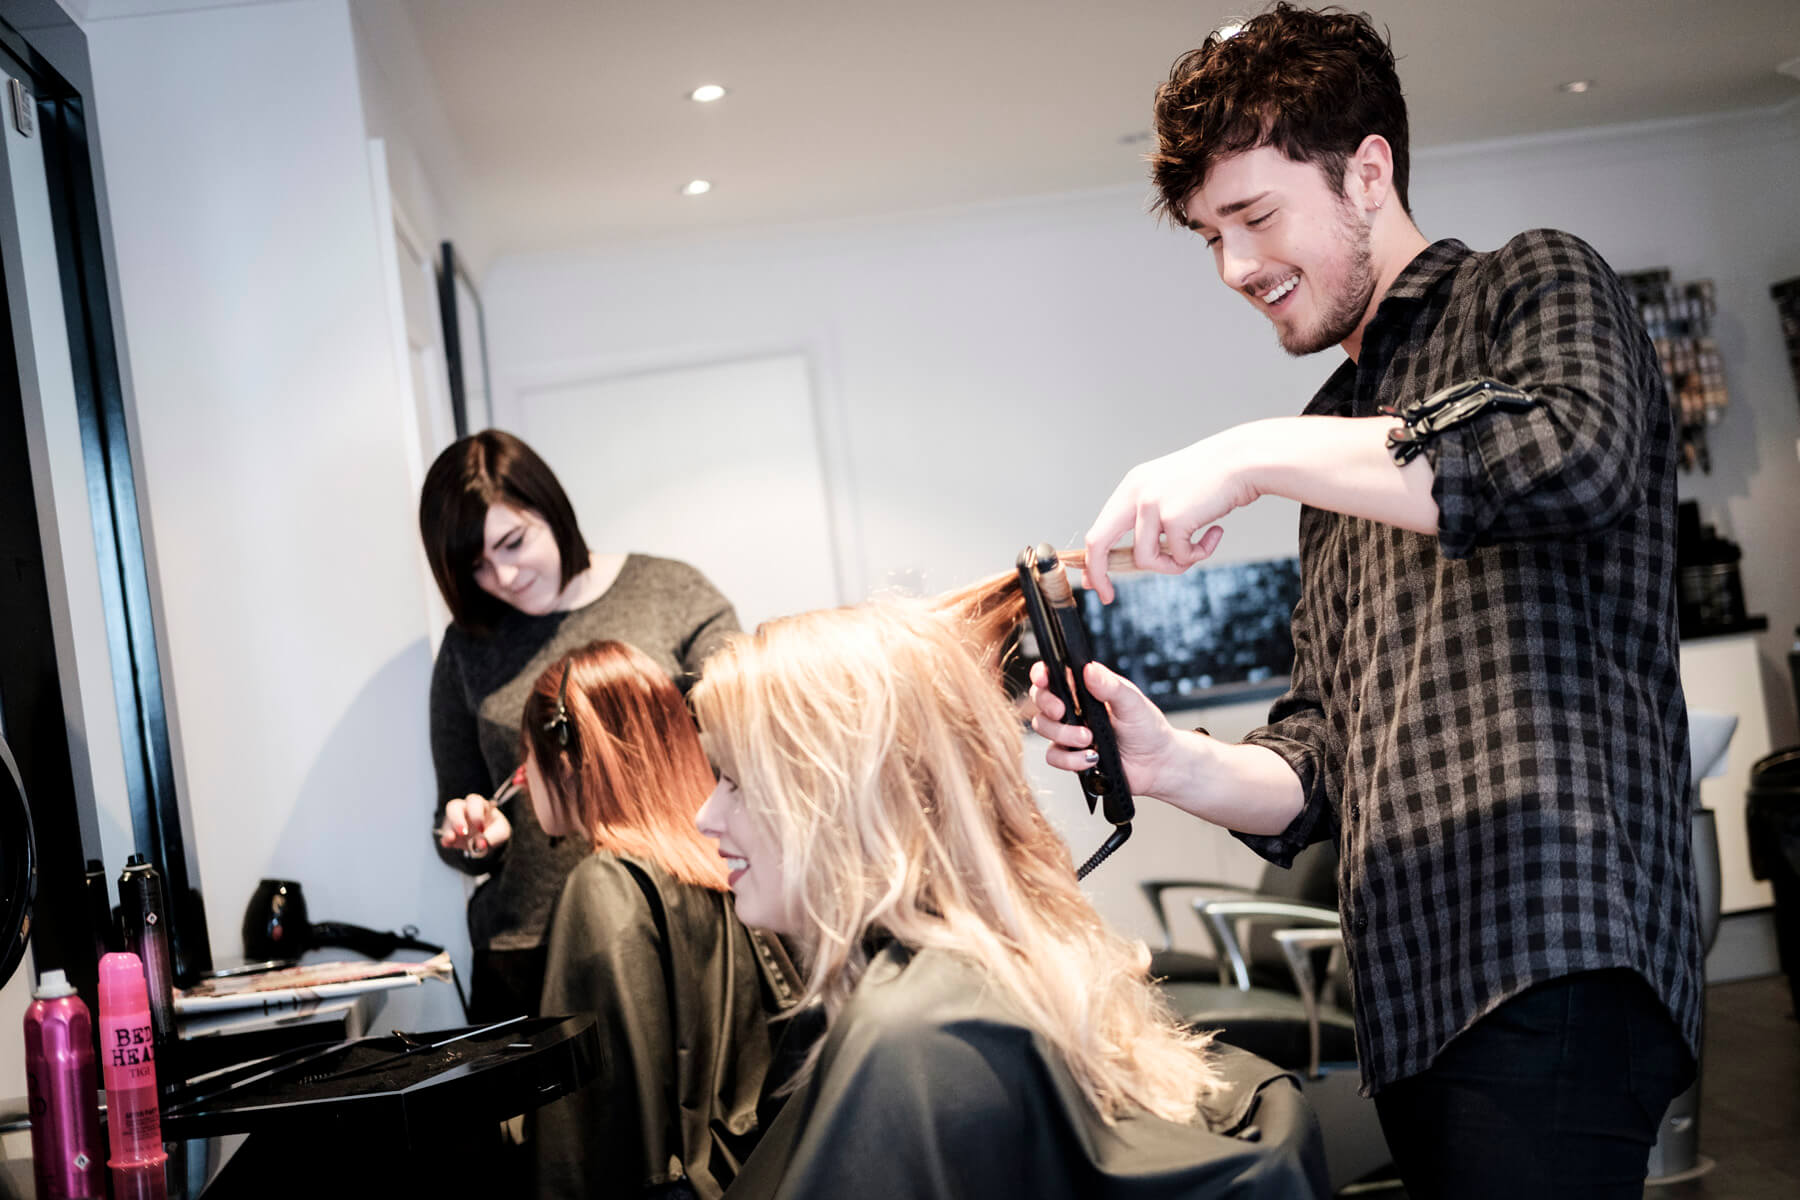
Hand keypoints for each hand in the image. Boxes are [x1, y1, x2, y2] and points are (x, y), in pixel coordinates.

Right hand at [438, 793, 511, 857]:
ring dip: (449, 828)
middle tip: (463, 832)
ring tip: (452, 838)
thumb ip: (493, 836)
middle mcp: (465, 810)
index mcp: (480, 805)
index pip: (474, 802)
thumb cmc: (496, 830)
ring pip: (445, 821)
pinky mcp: (450, 834)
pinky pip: (443, 835)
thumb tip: (480, 844)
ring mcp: (455, 822)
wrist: (490, 842)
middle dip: (457, 818)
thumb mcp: (501, 832)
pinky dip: (445, 839)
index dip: (476, 815)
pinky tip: (448, 844)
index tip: (481, 829)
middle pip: (454, 805)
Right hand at [1028, 660, 1180, 798]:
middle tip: (1063, 711)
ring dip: (1064, 734)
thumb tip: (1089, 669)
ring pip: (1043, 727)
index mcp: (1086, 688)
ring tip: (1090, 739)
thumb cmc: (1148, 729)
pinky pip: (1054, 756)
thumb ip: (1110, 686)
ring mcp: (1070, 732)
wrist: (1157, 765)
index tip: (1043, 678)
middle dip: (1047, 704)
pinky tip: (1092, 758)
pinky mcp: (1071, 756)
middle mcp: (1074, 708)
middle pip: (1040, 699)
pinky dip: (1071, 759)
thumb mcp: (1132, 703)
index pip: (1054, 674)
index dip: (1041, 673)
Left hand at [1083, 427, 1256, 602]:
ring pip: (1145, 560)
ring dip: (1173, 565)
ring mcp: (1151, 504)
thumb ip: (1152, 522)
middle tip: (1106, 596)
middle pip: (1098, 542)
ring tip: (1197, 551)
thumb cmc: (1214, 481)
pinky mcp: (1173, 517)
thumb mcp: (1172, 495)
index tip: (1094, 580)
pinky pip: (1179, 557)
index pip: (1099, 528)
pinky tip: (1215, 533)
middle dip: (1099, 573)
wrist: (1244, 462)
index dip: (1094, 559)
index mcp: (1132, 487)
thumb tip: (1138, 560)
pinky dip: (1200, 554)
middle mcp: (1135, 493)